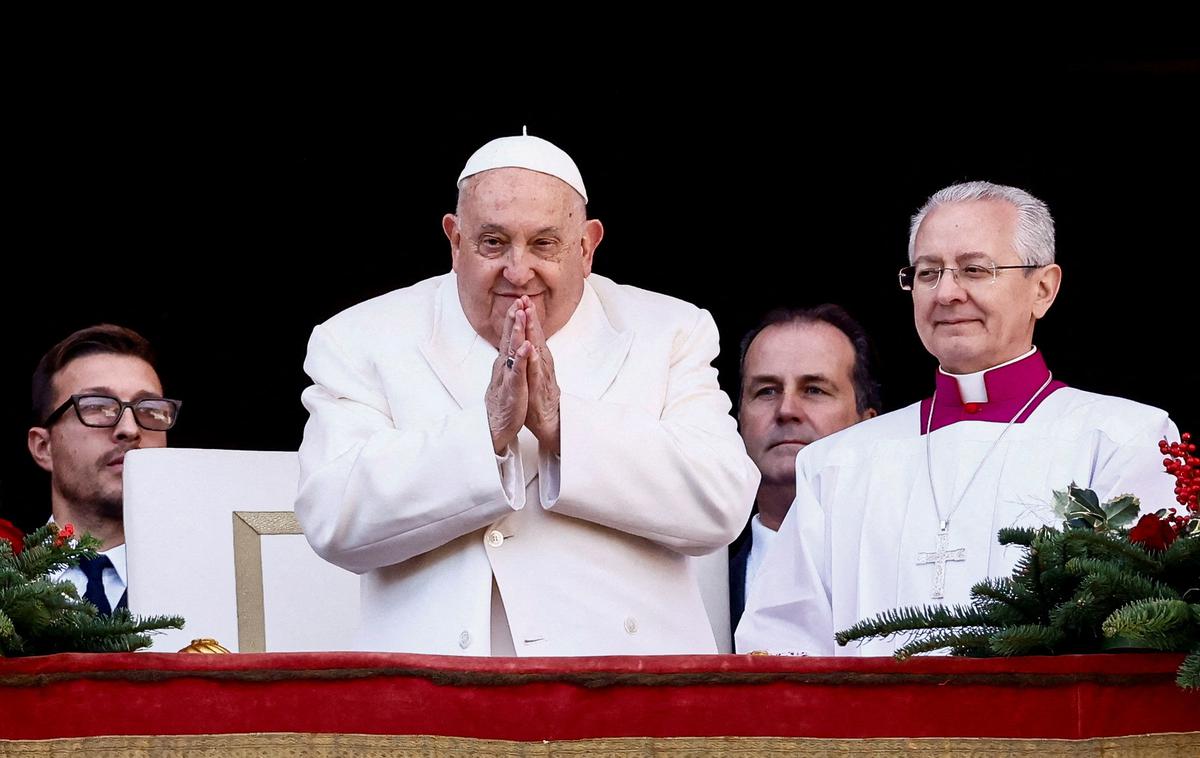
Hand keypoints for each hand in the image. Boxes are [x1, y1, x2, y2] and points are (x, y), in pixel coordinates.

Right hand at [485, 300, 531, 453]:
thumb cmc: (503, 402)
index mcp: (504, 364)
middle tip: (518, 300)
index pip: (508, 337)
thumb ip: (508, 362)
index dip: (513, 320)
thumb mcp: (506, 377)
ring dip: (516, 333)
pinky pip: (518, 372)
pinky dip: (522, 359)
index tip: (518, 302)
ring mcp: (508, 377)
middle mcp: (504, 367)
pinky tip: (527, 347)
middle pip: (508, 339)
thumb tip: (509, 347)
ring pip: (512, 351)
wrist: (495, 426)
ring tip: (521, 316)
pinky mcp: (513, 389)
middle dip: (513, 319)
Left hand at [521, 297, 560, 454]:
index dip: (527, 318)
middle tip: (526, 299)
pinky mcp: (540, 388)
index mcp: (538, 360)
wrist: (549, 422)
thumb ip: (530, 359)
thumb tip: (526, 344)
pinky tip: (532, 349)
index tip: (522, 300)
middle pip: (537, 337)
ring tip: (529, 316)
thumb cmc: (538, 400)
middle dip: (531, 318)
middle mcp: (542, 364)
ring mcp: (542, 375)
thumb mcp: (532, 375)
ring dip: (534, 333)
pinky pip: (537, 372)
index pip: (532, 335)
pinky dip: (535, 360)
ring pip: (537, 350)